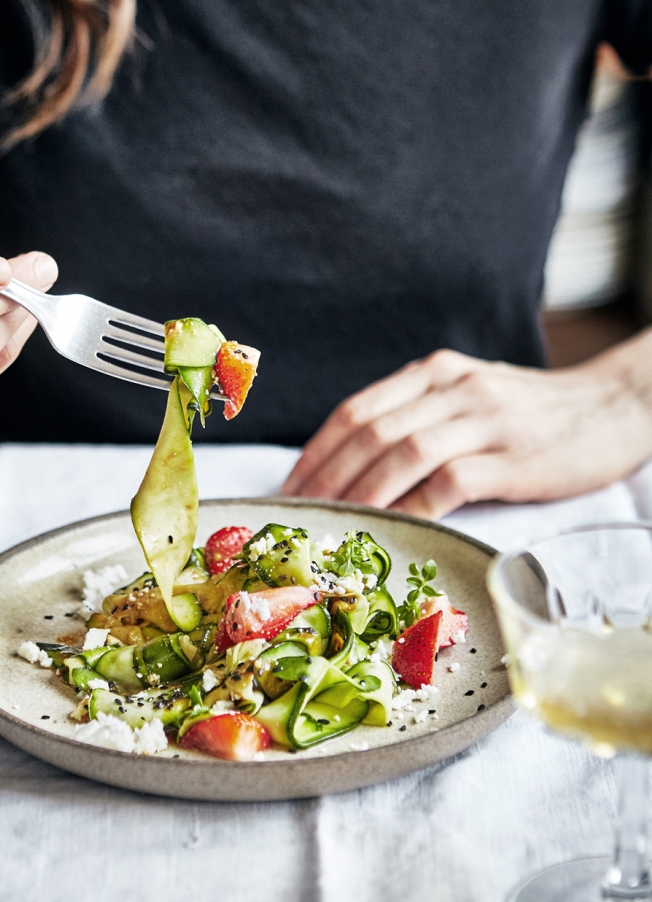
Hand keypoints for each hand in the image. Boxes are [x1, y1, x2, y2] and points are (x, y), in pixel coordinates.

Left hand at [282, 345, 651, 518]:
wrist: (614, 406)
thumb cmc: (531, 412)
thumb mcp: (468, 396)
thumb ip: (417, 416)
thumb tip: (354, 465)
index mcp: (433, 372)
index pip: (355, 410)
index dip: (315, 452)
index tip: (288, 488)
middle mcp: (452, 388)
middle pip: (369, 432)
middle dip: (325, 478)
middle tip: (298, 516)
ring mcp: (485, 419)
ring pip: (402, 454)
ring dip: (360, 494)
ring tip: (332, 527)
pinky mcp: (514, 457)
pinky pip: (451, 481)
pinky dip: (415, 505)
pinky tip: (393, 529)